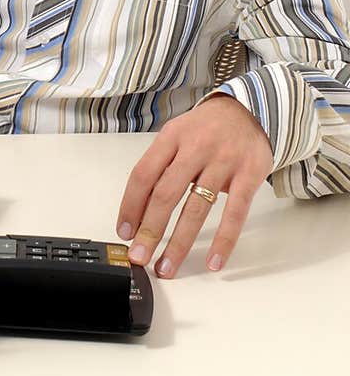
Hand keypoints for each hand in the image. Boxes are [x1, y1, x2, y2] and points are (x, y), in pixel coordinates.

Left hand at [115, 93, 273, 277]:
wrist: (250, 109)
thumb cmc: (207, 128)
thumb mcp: (178, 135)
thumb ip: (161, 167)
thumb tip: (139, 211)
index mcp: (171, 137)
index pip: (143, 174)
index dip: (131, 205)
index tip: (124, 231)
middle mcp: (195, 148)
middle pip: (166, 194)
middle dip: (150, 230)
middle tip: (139, 255)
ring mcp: (223, 161)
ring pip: (196, 209)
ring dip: (179, 243)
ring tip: (167, 266)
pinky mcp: (249, 175)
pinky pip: (234, 214)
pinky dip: (224, 241)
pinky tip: (213, 261)